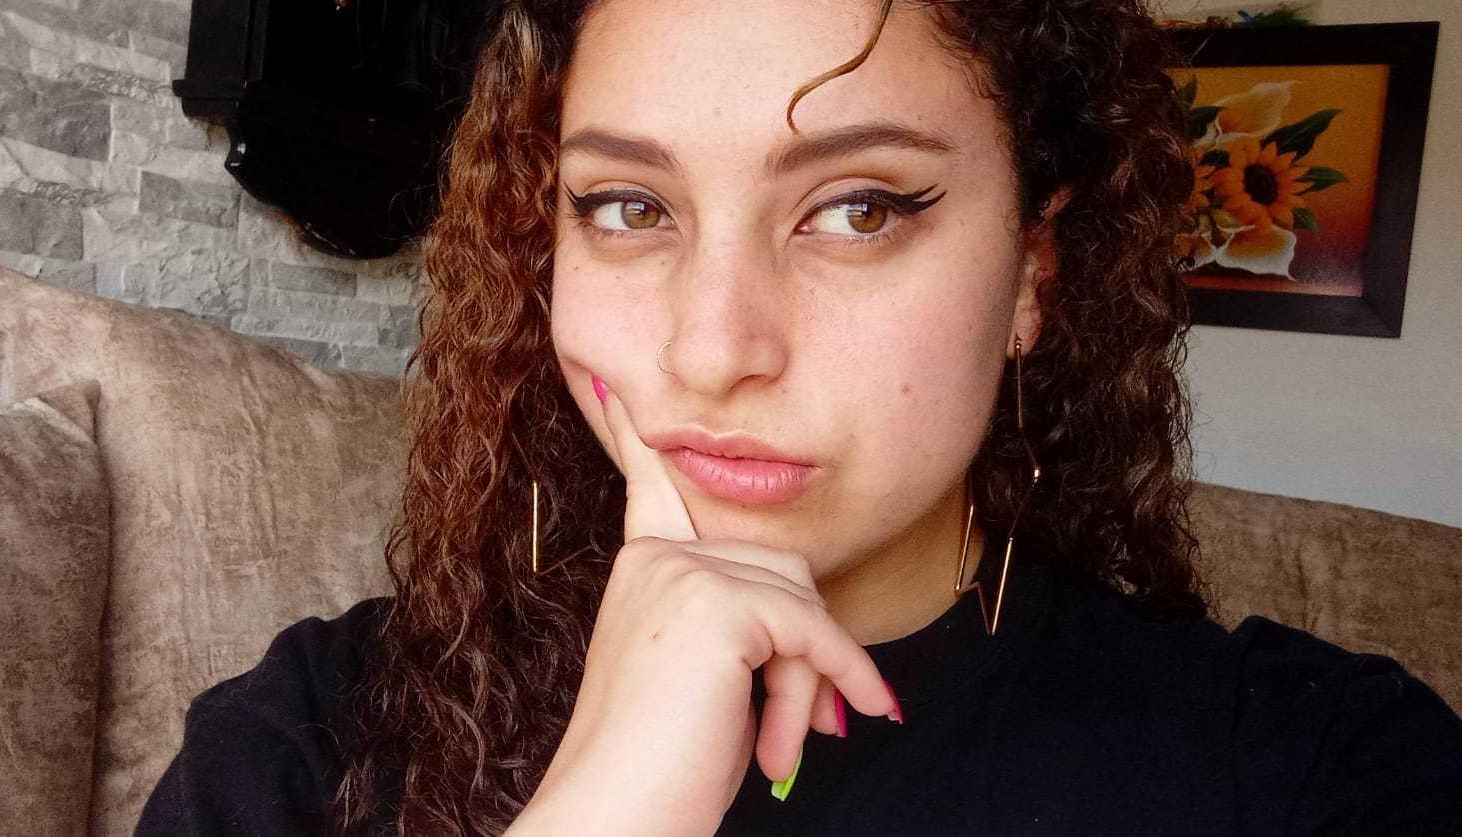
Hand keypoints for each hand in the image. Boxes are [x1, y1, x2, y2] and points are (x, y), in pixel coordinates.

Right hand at [511, 377, 897, 835]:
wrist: (614, 819)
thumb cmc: (663, 768)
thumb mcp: (707, 681)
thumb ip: (744, 629)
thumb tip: (816, 633)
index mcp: (644, 570)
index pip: (651, 484)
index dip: (637, 433)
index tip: (613, 380)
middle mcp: (657, 559)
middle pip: (782, 566)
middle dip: (807, 651)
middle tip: (805, 735)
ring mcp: (681, 575)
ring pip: (801, 601)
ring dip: (812, 682)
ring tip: (788, 749)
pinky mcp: (714, 605)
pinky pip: (815, 631)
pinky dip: (842, 678)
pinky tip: (847, 720)